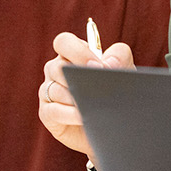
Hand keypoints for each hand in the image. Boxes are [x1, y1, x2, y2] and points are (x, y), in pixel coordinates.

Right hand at [38, 31, 135, 161]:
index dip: (78, 51)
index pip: (64, 42)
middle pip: (57, 67)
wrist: (111, 128)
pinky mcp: (47, 113)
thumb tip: (108, 63)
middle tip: (99, 89)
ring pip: (55, 90)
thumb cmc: (114, 95)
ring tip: (92, 106)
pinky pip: (53, 110)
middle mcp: (56, 70)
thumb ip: (119, 58)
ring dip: (75, 98)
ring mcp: (48, 91)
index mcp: (72, 55)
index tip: (98, 66)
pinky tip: (83, 117)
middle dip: (78, 78)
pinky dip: (70, 114)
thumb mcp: (124, 73)